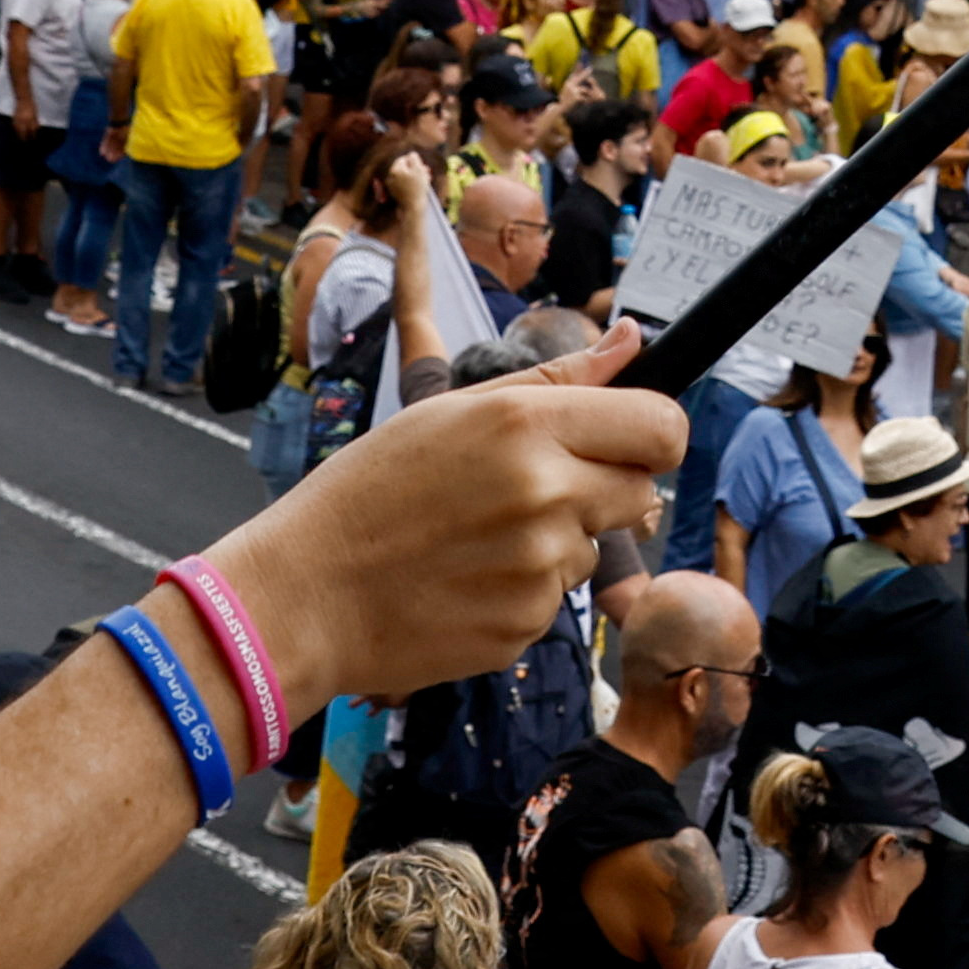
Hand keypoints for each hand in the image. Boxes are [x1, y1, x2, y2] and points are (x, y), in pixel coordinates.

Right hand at [200, 320, 686, 712]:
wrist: (306, 594)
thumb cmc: (371, 491)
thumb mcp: (452, 412)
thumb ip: (555, 379)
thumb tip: (634, 340)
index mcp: (526, 425)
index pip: (662, 427)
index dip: (653, 434)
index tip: (627, 441)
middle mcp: (545, 494)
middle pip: (641, 491)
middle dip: (604, 489)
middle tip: (533, 490)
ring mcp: (538, 569)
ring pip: (595, 548)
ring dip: (558, 542)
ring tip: (478, 538)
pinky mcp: (526, 628)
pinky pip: (556, 600)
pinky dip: (524, 590)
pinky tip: (466, 580)